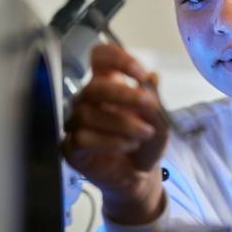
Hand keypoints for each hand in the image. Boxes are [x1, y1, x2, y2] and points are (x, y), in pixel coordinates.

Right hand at [62, 43, 168, 223]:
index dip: (117, 59)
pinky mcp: (72, 147)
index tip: (140, 74)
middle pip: (94, 86)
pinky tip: (127, 146)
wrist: (140, 175)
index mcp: (108, 83)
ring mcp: (77, 123)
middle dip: (124, 95)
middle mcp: (88, 99)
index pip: (100, 57)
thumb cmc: (146, 141)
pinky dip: (109, 142)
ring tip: (145, 134)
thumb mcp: (159, 119)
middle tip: (149, 105)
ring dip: (123, 124)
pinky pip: (83, 138)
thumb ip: (154, 98)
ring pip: (89, 115)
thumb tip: (153, 76)